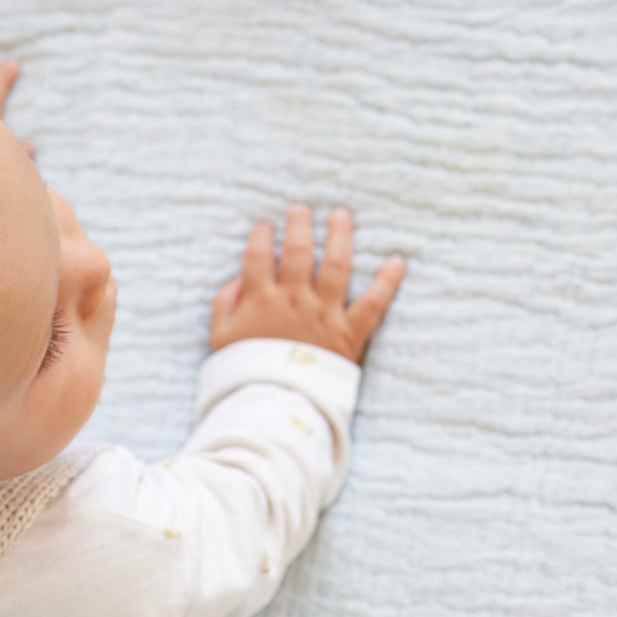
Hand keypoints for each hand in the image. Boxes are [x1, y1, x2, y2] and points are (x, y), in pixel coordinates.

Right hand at [210, 204, 403, 363]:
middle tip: (302, 209)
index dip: (262, 237)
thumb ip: (224, 304)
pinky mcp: (349, 333)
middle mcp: (294, 299)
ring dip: (340, 236)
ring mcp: (324, 314)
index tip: (265, 228)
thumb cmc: (244, 374)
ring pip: (336, 265)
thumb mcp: (219, 338)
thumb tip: (240, 280)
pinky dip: (388, 281)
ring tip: (341, 216)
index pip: (260, 255)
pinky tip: (397, 261)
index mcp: (261, 299)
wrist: (272, 406)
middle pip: (299, 251)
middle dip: (300, 225)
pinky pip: (374, 302)